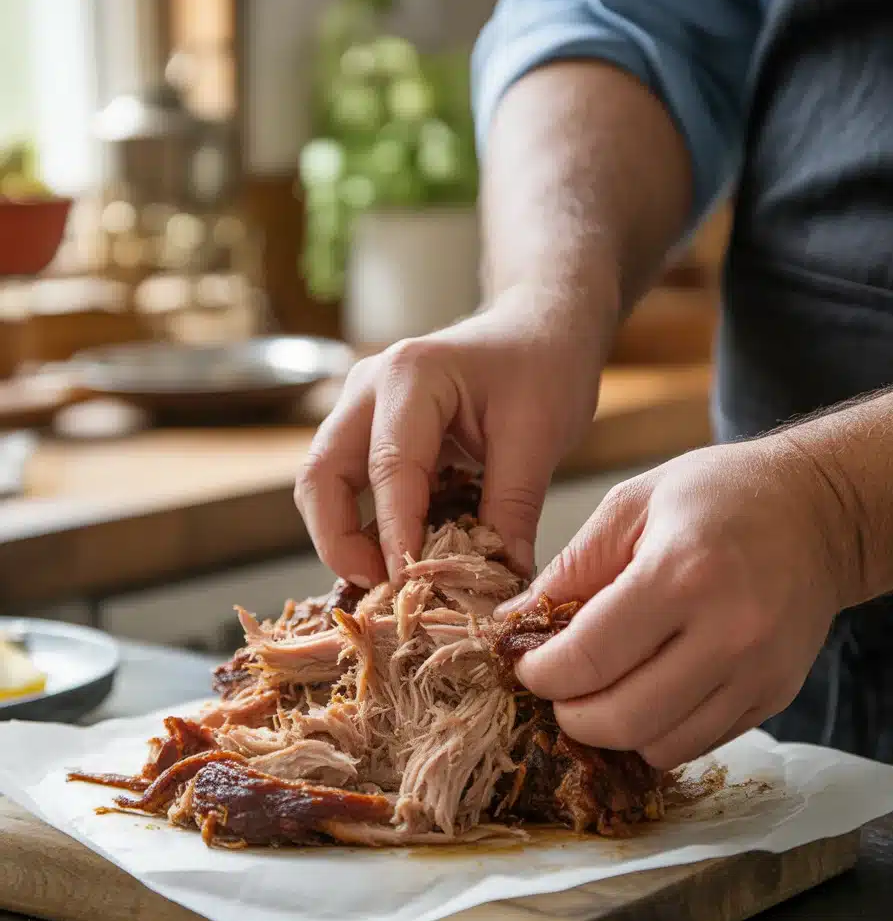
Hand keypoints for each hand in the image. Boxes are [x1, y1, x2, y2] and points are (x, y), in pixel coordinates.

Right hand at [295, 285, 607, 585]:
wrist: (539, 327)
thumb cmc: (542, 366)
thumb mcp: (539, 435)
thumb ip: (513, 507)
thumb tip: (500, 583)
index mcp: (410, 376)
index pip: (388, 467)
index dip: (395, 535)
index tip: (412, 588)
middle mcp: (369, 388)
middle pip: (322, 474)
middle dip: (339, 542)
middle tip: (381, 593)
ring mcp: (361, 408)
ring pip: (324, 483)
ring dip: (346, 539)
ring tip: (392, 585)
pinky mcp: (369, 432)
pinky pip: (349, 486)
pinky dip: (365, 528)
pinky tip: (401, 561)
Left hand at [500, 438, 851, 768]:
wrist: (821, 511)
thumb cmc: (719, 496)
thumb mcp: (632, 505)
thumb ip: (571, 568)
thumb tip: (514, 623)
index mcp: (681, 574)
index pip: (588, 658)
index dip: (540, 673)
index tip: (526, 663)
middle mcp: (727, 633)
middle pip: (621, 719)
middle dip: (569, 713)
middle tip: (557, 687)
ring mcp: (757, 672)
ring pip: (659, 746)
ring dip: (613, 730)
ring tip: (601, 690)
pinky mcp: (774, 696)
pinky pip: (698, 745)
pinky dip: (657, 731)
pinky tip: (645, 693)